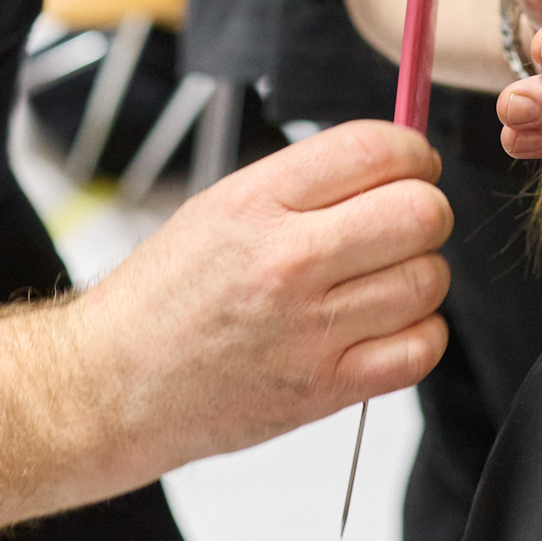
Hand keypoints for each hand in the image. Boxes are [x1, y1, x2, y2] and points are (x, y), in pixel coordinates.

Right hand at [79, 121, 451, 469]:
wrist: (113, 383)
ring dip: (421, 273)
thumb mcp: (218, 206)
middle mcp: (288, 262)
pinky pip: (420, 350)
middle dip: (426, 209)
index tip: (414, 162)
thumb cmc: (163, 296)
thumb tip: (390, 163)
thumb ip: (304, 183)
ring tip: (385, 277)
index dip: (412, 151)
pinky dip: (420, 333)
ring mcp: (310, 330)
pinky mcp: (324, 389)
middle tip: (406, 220)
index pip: (375, 151)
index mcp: (257, 203)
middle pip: (420, 213)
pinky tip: (388, 323)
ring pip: (428, 280)